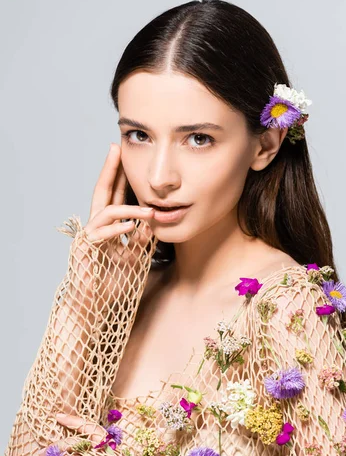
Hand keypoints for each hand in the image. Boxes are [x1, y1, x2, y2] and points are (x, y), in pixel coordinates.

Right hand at [68, 143, 156, 306]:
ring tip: (149, 212)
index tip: (124, 157)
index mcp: (106, 228)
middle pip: (101, 192)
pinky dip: (117, 230)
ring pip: (105, 211)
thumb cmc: (111, 285)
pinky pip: (101, 234)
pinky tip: (131, 227)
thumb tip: (151, 223)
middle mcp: (95, 228)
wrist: (93, 307)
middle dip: (109, 170)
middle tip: (115, 148)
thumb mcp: (132, 259)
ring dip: (129, 209)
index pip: (112, 196)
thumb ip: (139, 241)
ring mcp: (88, 237)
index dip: (118, 177)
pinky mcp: (84, 250)